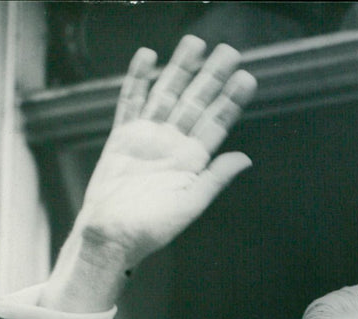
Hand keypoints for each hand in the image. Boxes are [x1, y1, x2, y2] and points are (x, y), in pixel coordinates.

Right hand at [41, 37, 256, 311]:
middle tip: (229, 49)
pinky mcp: (122, 137)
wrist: (110, 236)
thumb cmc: (150, 230)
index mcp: (192, 162)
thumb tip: (245, 158)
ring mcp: (147, 138)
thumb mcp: (190, 205)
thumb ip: (216, 179)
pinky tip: (148, 57)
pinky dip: (138, 79)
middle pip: (195, 102)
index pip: (216, 124)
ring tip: (195, 43)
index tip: (247, 77)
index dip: (231, 101)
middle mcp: (172, 145)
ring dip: (180, 69)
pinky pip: (131, 101)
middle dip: (212, 76)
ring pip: (166, 94)